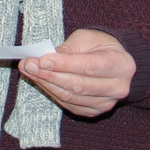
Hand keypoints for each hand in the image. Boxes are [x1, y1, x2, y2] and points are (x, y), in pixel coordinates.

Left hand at [18, 28, 135, 117]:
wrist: (113, 62)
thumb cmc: (100, 46)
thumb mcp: (88, 38)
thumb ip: (70, 48)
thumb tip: (45, 58)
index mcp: (122, 65)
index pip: (90, 66)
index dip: (64, 64)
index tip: (42, 59)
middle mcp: (118, 87)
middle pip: (79, 85)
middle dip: (49, 74)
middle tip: (28, 64)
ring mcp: (106, 103)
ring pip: (71, 96)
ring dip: (46, 83)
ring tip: (28, 70)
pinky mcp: (93, 111)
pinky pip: (68, 103)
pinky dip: (51, 91)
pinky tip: (39, 80)